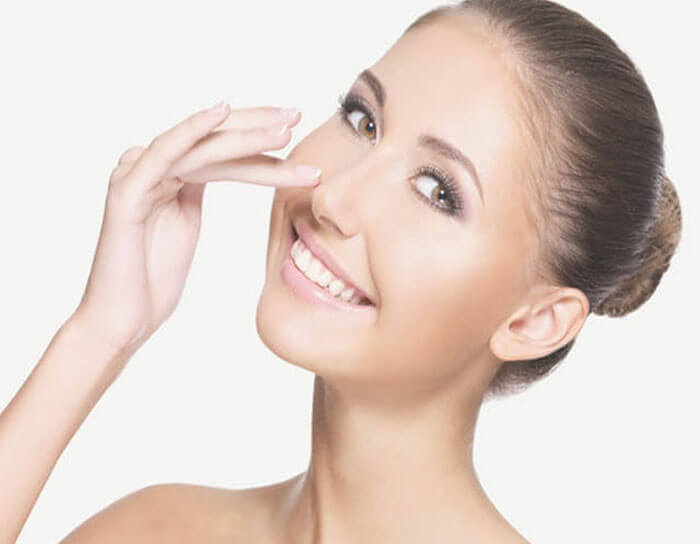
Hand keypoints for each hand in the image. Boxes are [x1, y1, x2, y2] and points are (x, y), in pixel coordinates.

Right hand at [70, 101, 320, 358]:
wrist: (122, 321)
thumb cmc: (152, 280)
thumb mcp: (185, 224)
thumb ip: (196, 191)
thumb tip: (228, 167)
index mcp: (167, 175)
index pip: (218, 147)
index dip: (255, 136)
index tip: (295, 128)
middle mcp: (151, 167)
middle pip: (211, 140)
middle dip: (256, 126)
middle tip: (297, 115)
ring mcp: (137, 175)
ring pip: (200, 147)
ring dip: (244, 136)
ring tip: (284, 131)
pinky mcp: (128, 192)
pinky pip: (165, 153)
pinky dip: (192, 131)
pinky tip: (221, 112)